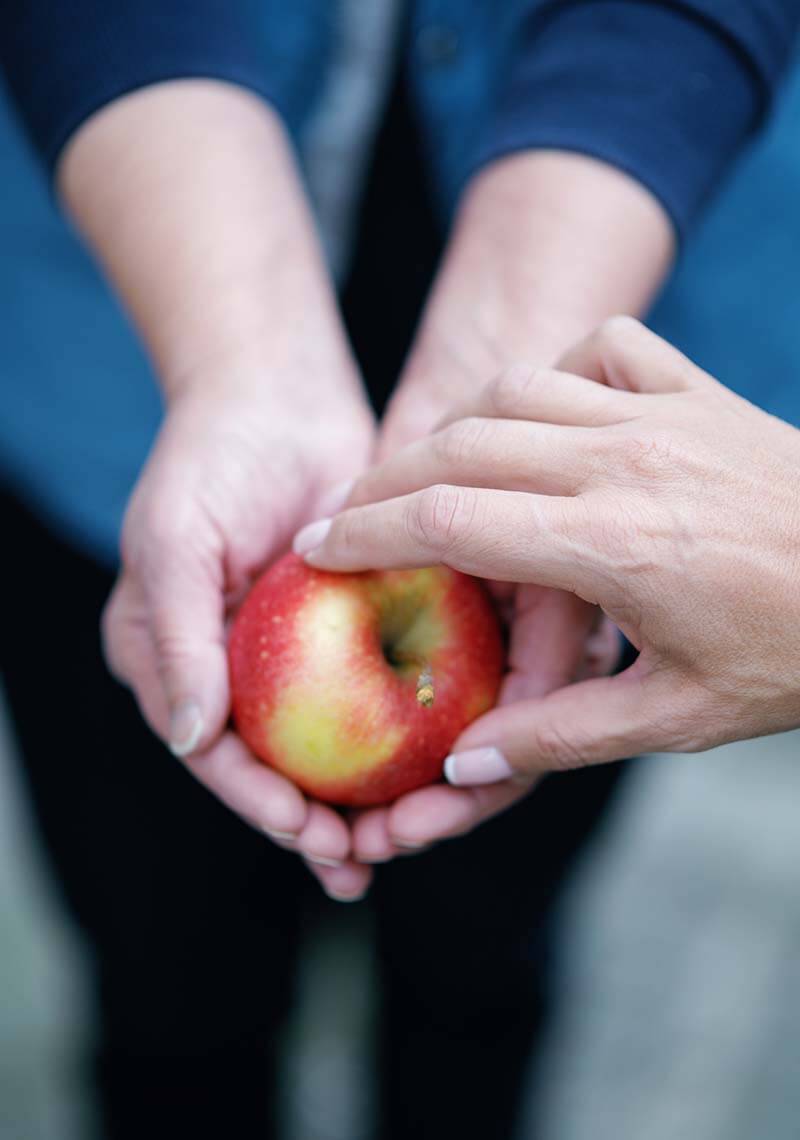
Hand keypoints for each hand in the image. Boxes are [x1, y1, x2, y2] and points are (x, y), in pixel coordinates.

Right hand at [103, 364, 376, 900]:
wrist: (276, 397)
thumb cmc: (208, 462)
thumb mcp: (174, 543)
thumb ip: (178, 641)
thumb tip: (192, 740)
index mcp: (176, 665)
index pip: (217, 758)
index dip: (263, 805)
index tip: (314, 836)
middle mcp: (233, 674)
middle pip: (277, 772)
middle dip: (319, 824)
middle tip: (369, 860)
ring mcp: (292, 659)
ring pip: (330, 750)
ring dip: (365, 799)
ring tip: (407, 837)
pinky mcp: (350, 634)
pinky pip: (375, 698)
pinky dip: (401, 738)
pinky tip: (439, 772)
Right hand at [296, 318, 799, 835]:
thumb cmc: (798, 653)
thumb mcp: (680, 717)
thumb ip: (560, 737)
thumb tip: (464, 768)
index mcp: (613, 546)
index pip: (447, 524)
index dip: (364, 534)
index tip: (317, 548)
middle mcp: (624, 462)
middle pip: (459, 446)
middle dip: (383, 480)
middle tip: (345, 514)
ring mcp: (663, 414)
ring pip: (516, 387)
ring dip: (454, 426)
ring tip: (426, 473)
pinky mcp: (698, 391)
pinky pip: (602, 346)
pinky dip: (555, 370)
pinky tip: (546, 413)